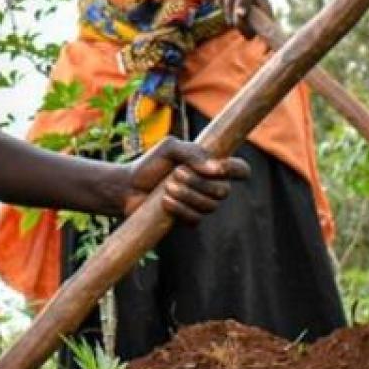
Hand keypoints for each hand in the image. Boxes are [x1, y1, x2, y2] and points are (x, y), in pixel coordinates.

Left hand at [123, 138, 247, 223]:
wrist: (128, 187)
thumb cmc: (150, 164)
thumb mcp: (169, 148)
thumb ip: (191, 152)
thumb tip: (214, 169)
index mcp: (211, 166)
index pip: (240, 170)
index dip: (236, 170)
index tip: (217, 168)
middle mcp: (211, 186)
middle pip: (224, 191)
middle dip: (198, 183)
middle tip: (175, 174)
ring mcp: (201, 204)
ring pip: (210, 206)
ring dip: (186, 195)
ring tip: (167, 187)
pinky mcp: (189, 219)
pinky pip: (196, 219)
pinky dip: (180, 210)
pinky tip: (165, 202)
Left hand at [219, 0, 267, 36]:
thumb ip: (244, 1)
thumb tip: (240, 15)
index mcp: (263, 15)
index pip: (255, 32)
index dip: (246, 29)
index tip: (239, 16)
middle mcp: (252, 18)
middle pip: (239, 27)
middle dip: (232, 12)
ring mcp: (240, 16)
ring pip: (229, 18)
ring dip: (226, 3)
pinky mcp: (229, 10)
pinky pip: (221, 9)